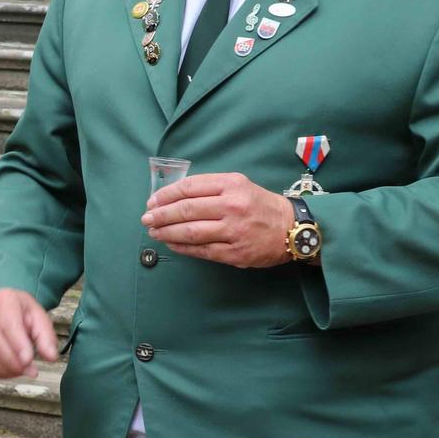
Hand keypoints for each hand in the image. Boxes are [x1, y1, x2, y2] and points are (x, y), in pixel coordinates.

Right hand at [0, 288, 58, 378]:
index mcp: (3, 300)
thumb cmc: (22, 313)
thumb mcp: (39, 318)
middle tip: (30, 370)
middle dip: (14, 362)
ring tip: (21, 371)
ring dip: (5, 370)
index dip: (18, 345)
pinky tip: (8, 372)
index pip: (8, 324)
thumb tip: (51, 357)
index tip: (29, 360)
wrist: (3, 307)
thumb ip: (46, 337)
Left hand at [142, 172, 294, 268]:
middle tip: (146, 219)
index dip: (165, 195)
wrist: (292, 228)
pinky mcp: (234, 252)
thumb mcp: (239, 185)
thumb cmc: (259, 205)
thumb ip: (210, 188)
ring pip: (190, 232)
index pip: (189, 188)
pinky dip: (182, 247)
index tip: (152, 201)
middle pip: (186, 210)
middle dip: (160, 215)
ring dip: (166, 232)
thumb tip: (173, 197)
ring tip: (154, 232)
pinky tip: (171, 244)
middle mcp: (232, 206)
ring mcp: (233, 231)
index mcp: (231, 185)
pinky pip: (201, 250)